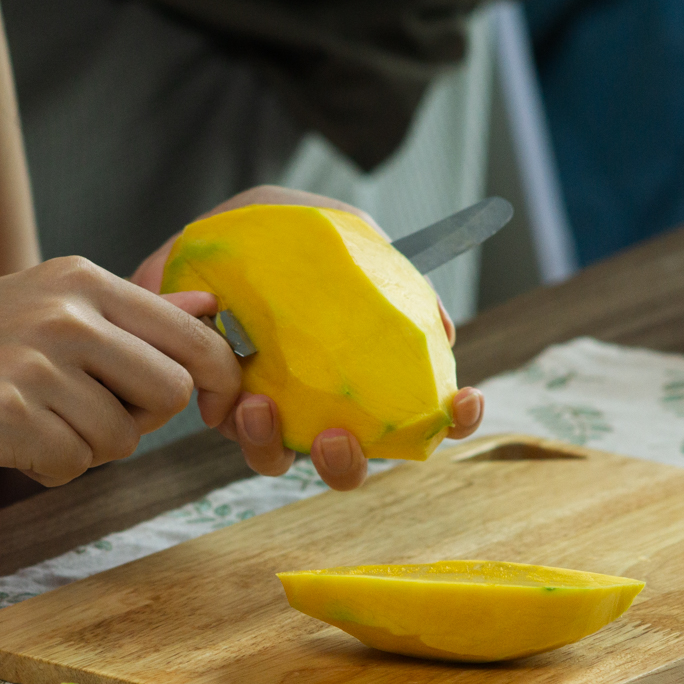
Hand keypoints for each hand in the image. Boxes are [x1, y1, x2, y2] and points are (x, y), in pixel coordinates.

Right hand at [0, 256, 240, 485]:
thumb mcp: (46, 307)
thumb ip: (133, 314)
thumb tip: (211, 306)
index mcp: (82, 279)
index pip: (193, 336)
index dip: (220, 382)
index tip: (216, 408)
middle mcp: (65, 311)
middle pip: (171, 393)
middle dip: (142, 421)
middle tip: (89, 416)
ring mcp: (34, 361)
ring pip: (122, 439)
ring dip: (87, 449)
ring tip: (34, 424)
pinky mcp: (6, 414)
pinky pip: (73, 467)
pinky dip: (48, 470)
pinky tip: (9, 444)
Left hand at [133, 185, 484, 490]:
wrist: (219, 219)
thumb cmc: (293, 231)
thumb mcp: (345, 234)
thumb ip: (391, 273)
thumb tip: (441, 333)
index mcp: (366, 374)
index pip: (424, 412)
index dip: (454, 421)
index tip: (464, 400)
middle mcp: (320, 404)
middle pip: (346, 465)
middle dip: (345, 465)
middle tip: (335, 439)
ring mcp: (269, 408)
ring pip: (277, 459)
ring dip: (272, 446)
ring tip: (258, 408)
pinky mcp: (218, 399)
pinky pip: (226, 425)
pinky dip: (230, 418)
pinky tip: (229, 387)